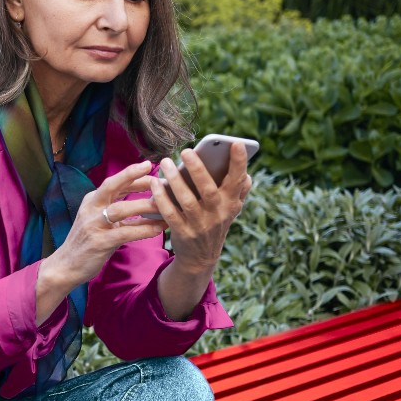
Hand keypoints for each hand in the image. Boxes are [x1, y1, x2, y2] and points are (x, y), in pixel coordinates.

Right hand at [36, 160, 166, 321]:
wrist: (66, 266)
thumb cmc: (87, 242)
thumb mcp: (99, 221)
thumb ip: (118, 210)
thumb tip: (147, 200)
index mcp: (92, 201)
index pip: (113, 182)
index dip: (132, 174)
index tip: (150, 167)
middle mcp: (91, 208)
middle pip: (111, 186)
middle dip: (133, 176)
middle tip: (156, 173)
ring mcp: (94, 224)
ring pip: (122, 209)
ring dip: (145, 206)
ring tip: (166, 206)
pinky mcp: (100, 241)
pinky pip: (126, 232)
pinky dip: (144, 229)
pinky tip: (159, 228)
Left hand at [150, 142, 253, 272]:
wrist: (200, 257)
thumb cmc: (215, 223)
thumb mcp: (230, 209)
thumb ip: (238, 190)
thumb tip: (246, 173)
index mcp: (231, 203)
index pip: (238, 180)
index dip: (239, 163)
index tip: (235, 143)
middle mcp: (218, 213)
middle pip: (208, 189)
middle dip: (198, 169)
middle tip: (185, 151)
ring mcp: (200, 224)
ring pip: (187, 200)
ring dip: (175, 180)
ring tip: (165, 162)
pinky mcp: (183, 232)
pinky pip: (170, 213)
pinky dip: (161, 198)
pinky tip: (155, 183)